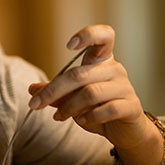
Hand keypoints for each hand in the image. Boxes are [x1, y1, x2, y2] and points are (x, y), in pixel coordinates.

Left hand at [27, 25, 162, 164]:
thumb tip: (32, 89)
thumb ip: (55, 93)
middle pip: (78, 74)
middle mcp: (115, 70)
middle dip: (52, 91)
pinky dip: (90, 117)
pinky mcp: (132, 106)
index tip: (69, 45)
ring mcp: (125, 87)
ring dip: (68, 107)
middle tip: (35, 104)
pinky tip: (81, 121)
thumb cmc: (97, 108)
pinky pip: (108, 109)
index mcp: (101, 61)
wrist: (124, 130)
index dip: (88, 35)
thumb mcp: (72, 98)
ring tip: (59, 116)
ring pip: (90, 93)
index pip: (104, 36)